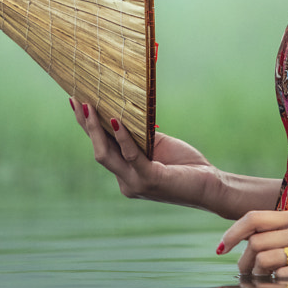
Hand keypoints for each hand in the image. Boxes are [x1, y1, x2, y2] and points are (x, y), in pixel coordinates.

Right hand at [71, 97, 215, 208]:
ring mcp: (136, 184)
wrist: (211, 186)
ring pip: (106, 155)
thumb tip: (120, 113)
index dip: (88, 127)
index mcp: (126, 174)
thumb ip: (139, 137)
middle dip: (86, 125)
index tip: (76, 102)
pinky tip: (116, 121)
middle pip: (98, 150)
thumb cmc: (186, 165)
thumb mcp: (158, 146)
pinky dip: (123, 138)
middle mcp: (126, 182)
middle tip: (76, 100)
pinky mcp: (150, 180)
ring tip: (89, 106)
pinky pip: (131, 156)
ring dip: (96, 129)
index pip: (102, 148)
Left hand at [218, 209, 287, 279]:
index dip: (233, 233)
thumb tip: (224, 244)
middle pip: (255, 242)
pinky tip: (283, 287)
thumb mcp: (287, 241)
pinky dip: (274, 285)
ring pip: (263, 260)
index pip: (254, 218)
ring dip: (257, 275)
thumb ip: (263, 237)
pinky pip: (279, 277)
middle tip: (246, 274)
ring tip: (265, 280)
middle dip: (244, 262)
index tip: (221, 249)